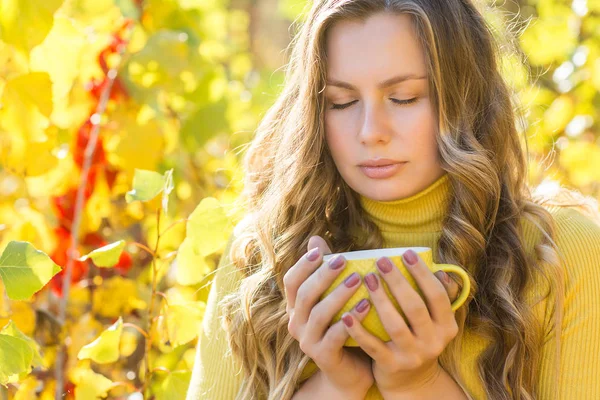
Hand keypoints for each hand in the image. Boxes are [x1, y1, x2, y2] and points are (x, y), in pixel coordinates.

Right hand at [284, 236, 373, 396]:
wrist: (350, 371)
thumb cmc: (344, 326)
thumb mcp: (333, 298)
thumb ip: (326, 272)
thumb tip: (316, 238)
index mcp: (295, 307)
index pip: (291, 281)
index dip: (302, 265)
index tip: (320, 251)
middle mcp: (295, 324)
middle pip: (304, 295)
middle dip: (323, 275)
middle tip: (344, 260)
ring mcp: (307, 342)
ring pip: (318, 314)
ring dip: (338, 294)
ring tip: (359, 279)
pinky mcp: (323, 356)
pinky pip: (336, 335)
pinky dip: (351, 319)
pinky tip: (367, 305)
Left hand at [340, 249, 461, 393]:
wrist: (411, 382)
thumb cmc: (419, 338)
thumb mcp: (435, 322)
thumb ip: (438, 297)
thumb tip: (440, 270)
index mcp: (446, 326)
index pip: (437, 296)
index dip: (422, 274)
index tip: (406, 253)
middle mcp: (433, 342)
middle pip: (415, 307)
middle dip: (397, 281)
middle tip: (381, 260)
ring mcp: (412, 355)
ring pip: (394, 324)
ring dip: (380, 299)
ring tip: (367, 278)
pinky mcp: (391, 366)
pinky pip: (372, 345)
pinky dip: (359, 329)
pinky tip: (346, 313)